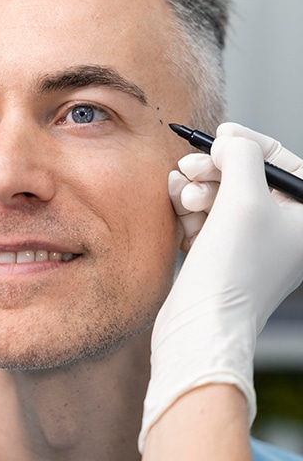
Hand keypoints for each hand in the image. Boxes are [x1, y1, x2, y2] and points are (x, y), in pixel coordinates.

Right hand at [139, 123, 302, 449]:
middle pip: (247, 178)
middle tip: (188, 166)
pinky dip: (191, 208)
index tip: (220, 135)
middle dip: (215, 169)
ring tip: (181, 194)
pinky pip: (208, 217)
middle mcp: (283, 231)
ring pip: (223, 197)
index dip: (250, 143)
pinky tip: (177, 205)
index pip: (282, 163)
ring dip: (198, 188)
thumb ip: (241, 156)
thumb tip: (229, 141)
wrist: (202, 325)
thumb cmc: (234, 269)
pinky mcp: (224, 255)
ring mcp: (253, 245)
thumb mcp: (244, 199)